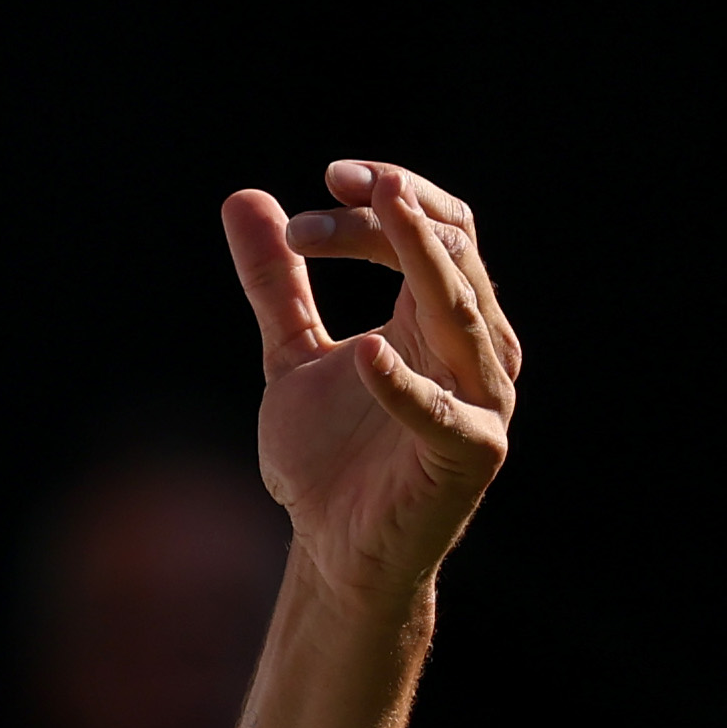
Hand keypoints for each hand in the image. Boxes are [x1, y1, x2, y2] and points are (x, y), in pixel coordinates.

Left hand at [223, 159, 517, 617]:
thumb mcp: (292, 353)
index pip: (432, 230)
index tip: (323, 179)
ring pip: (464, 311)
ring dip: (421, 257)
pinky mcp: (471, 455)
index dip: (383, 199)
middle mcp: (474, 350)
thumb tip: (245, 198)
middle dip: (394, 214)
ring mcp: (481, 400)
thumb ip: (277, 282)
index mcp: (440, 320)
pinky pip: (445, 413)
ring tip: (385, 210)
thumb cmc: (329, 454)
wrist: (332, 547)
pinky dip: (406, 384)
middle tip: (335, 184)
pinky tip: (366, 352)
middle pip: (453, 253)